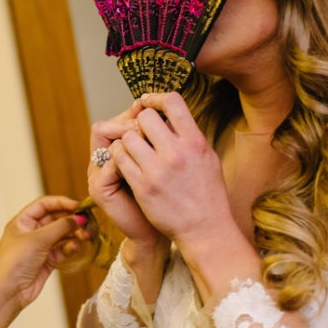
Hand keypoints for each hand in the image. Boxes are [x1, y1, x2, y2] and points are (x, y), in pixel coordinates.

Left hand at [0, 195, 90, 310]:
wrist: (9, 292)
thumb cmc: (15, 262)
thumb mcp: (38, 239)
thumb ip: (60, 226)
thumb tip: (79, 217)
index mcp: (22, 221)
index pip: (44, 205)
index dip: (61, 203)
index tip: (78, 206)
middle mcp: (31, 232)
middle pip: (55, 219)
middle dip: (71, 219)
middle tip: (86, 222)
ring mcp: (39, 246)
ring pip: (61, 235)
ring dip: (73, 234)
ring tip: (85, 236)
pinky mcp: (47, 260)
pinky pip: (62, 249)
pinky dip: (69, 247)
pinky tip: (74, 247)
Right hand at [88, 100, 166, 252]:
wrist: (173, 231)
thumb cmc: (173, 197)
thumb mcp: (167, 162)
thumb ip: (160, 138)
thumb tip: (166, 106)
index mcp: (115, 154)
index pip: (116, 121)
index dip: (134, 112)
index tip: (154, 109)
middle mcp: (101, 162)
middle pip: (105, 125)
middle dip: (130, 122)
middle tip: (153, 128)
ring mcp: (97, 175)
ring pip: (103, 138)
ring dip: (129, 136)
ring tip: (152, 143)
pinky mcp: (98, 189)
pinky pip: (109, 162)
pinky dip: (128, 157)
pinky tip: (149, 160)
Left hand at [110, 92, 230, 245]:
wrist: (205, 229)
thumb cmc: (207, 192)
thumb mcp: (206, 158)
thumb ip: (188, 136)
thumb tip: (169, 115)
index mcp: (195, 142)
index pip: (173, 102)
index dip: (157, 98)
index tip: (148, 104)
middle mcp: (177, 153)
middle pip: (144, 117)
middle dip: (138, 122)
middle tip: (139, 133)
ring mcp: (158, 170)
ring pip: (127, 137)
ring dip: (126, 141)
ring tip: (133, 151)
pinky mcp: (142, 186)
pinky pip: (119, 159)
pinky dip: (119, 158)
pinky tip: (126, 164)